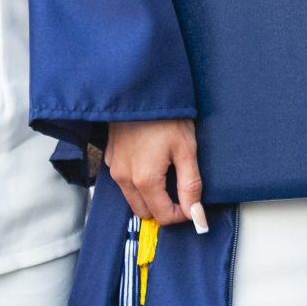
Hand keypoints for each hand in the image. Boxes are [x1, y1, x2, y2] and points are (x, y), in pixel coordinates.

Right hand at [104, 118, 207, 232]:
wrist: (142, 89)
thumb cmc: (166, 116)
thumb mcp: (186, 149)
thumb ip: (191, 185)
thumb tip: (196, 214)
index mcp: (144, 180)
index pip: (162, 216)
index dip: (181, 214)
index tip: (192, 202)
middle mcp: (124, 178)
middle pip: (144, 211)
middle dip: (163, 207)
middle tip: (180, 190)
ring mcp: (114, 168)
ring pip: (132, 198)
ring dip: (149, 196)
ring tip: (167, 173)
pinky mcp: (110, 157)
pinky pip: (123, 181)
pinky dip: (137, 181)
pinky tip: (150, 162)